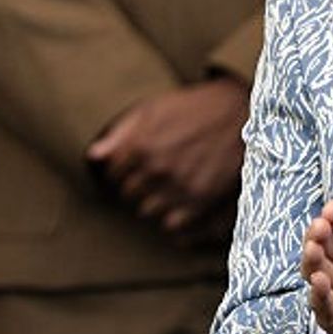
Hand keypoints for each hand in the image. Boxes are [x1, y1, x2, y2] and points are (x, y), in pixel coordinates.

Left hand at [87, 78, 248, 235]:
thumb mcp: (153, 109)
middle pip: (128, 195)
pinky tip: (177, 199)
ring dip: (152, 202)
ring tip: (163, 188)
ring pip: (146, 212)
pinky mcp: (200, 200)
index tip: (130, 167)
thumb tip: (93, 156)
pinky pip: (171, 225)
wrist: (239, 113)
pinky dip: (171, 215)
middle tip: (148, 176)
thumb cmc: (192, 108)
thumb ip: (120, 133)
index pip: (112, 175)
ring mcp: (178, 187)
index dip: (120, 170)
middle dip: (135, 186)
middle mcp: (157, 169)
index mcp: (140, 146)